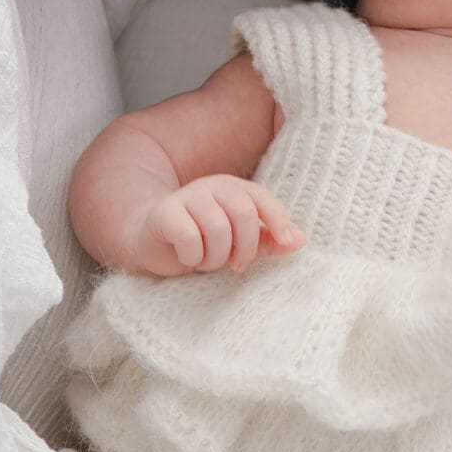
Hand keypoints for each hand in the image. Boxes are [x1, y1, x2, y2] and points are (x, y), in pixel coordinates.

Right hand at [134, 174, 301, 274]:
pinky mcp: (165, 212)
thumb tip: (301, 241)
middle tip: (235, 265)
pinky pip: (190, 237)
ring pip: (218, 229)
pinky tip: (188, 258)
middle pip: (244, 215)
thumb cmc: (201, 242)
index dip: (278, 222)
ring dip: (216, 257)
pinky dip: (193, 257)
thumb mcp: (239, 242)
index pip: (264, 199)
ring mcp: (187, 196)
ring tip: (207, 261)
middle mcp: (211, 186)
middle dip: (245, 249)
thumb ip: (268, 240)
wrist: (150, 242)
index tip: (283, 243)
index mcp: (234, 188)